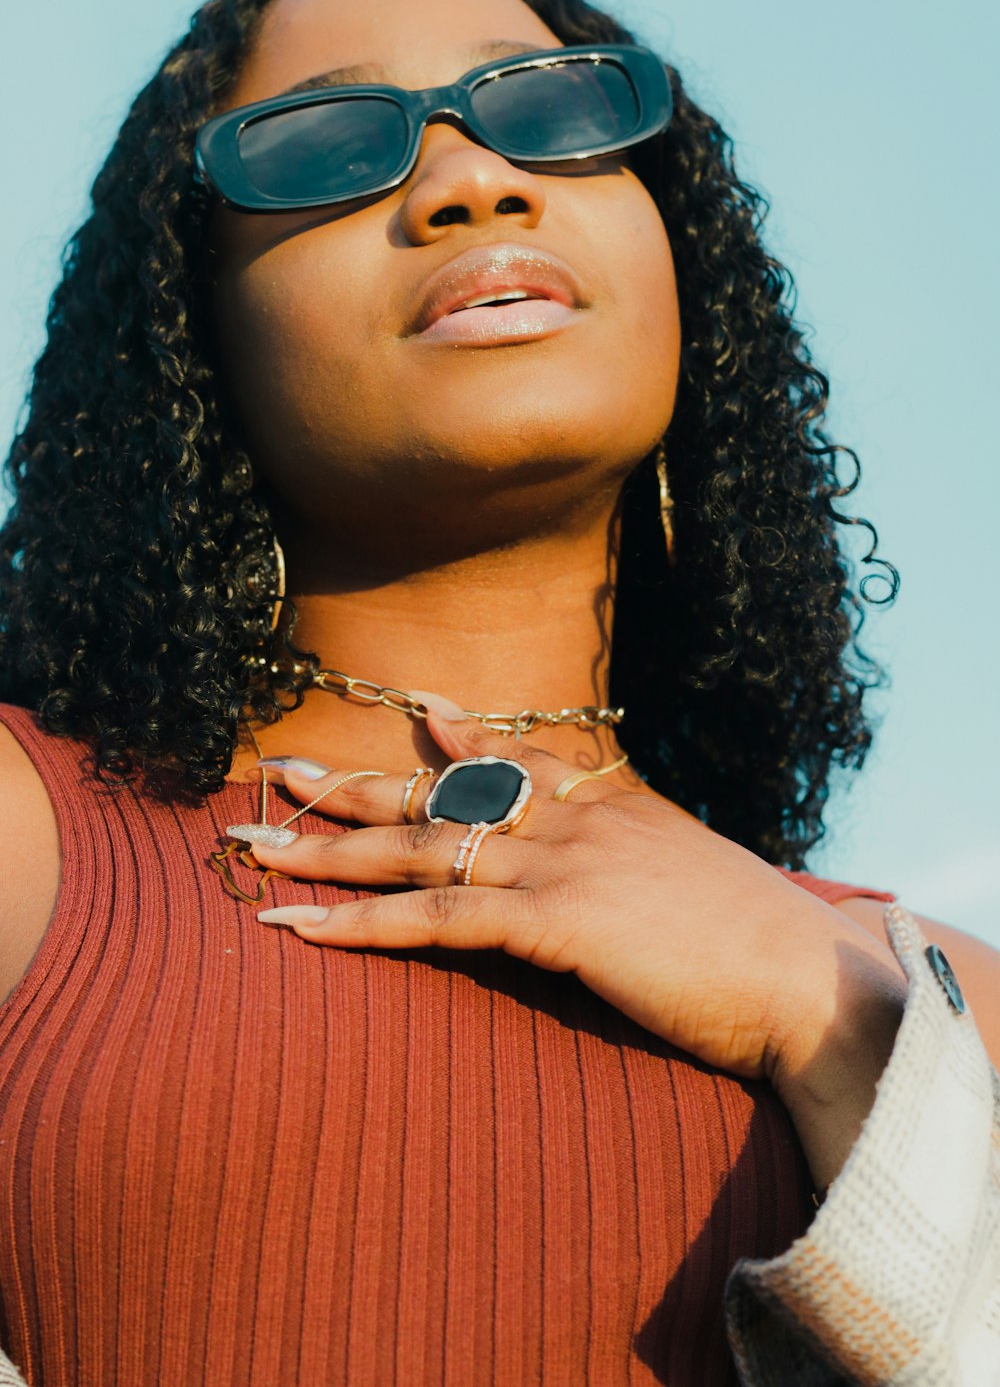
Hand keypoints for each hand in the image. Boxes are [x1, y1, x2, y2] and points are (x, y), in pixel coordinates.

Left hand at [247, 706, 905, 1189]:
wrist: (810, 978)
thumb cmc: (755, 938)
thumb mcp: (690, 869)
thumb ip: (635, 843)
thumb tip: (614, 835)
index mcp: (606, 803)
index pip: (509, 757)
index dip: (447, 740)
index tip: (402, 715)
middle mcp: (572, 818)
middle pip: (437, 797)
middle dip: (348, 788)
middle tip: (273, 776)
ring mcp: (563, 864)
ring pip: (420, 850)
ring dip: (325, 853)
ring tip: (248, 852)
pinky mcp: (560, 922)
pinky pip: (442, 920)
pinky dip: (365, 925)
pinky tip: (304, 928)